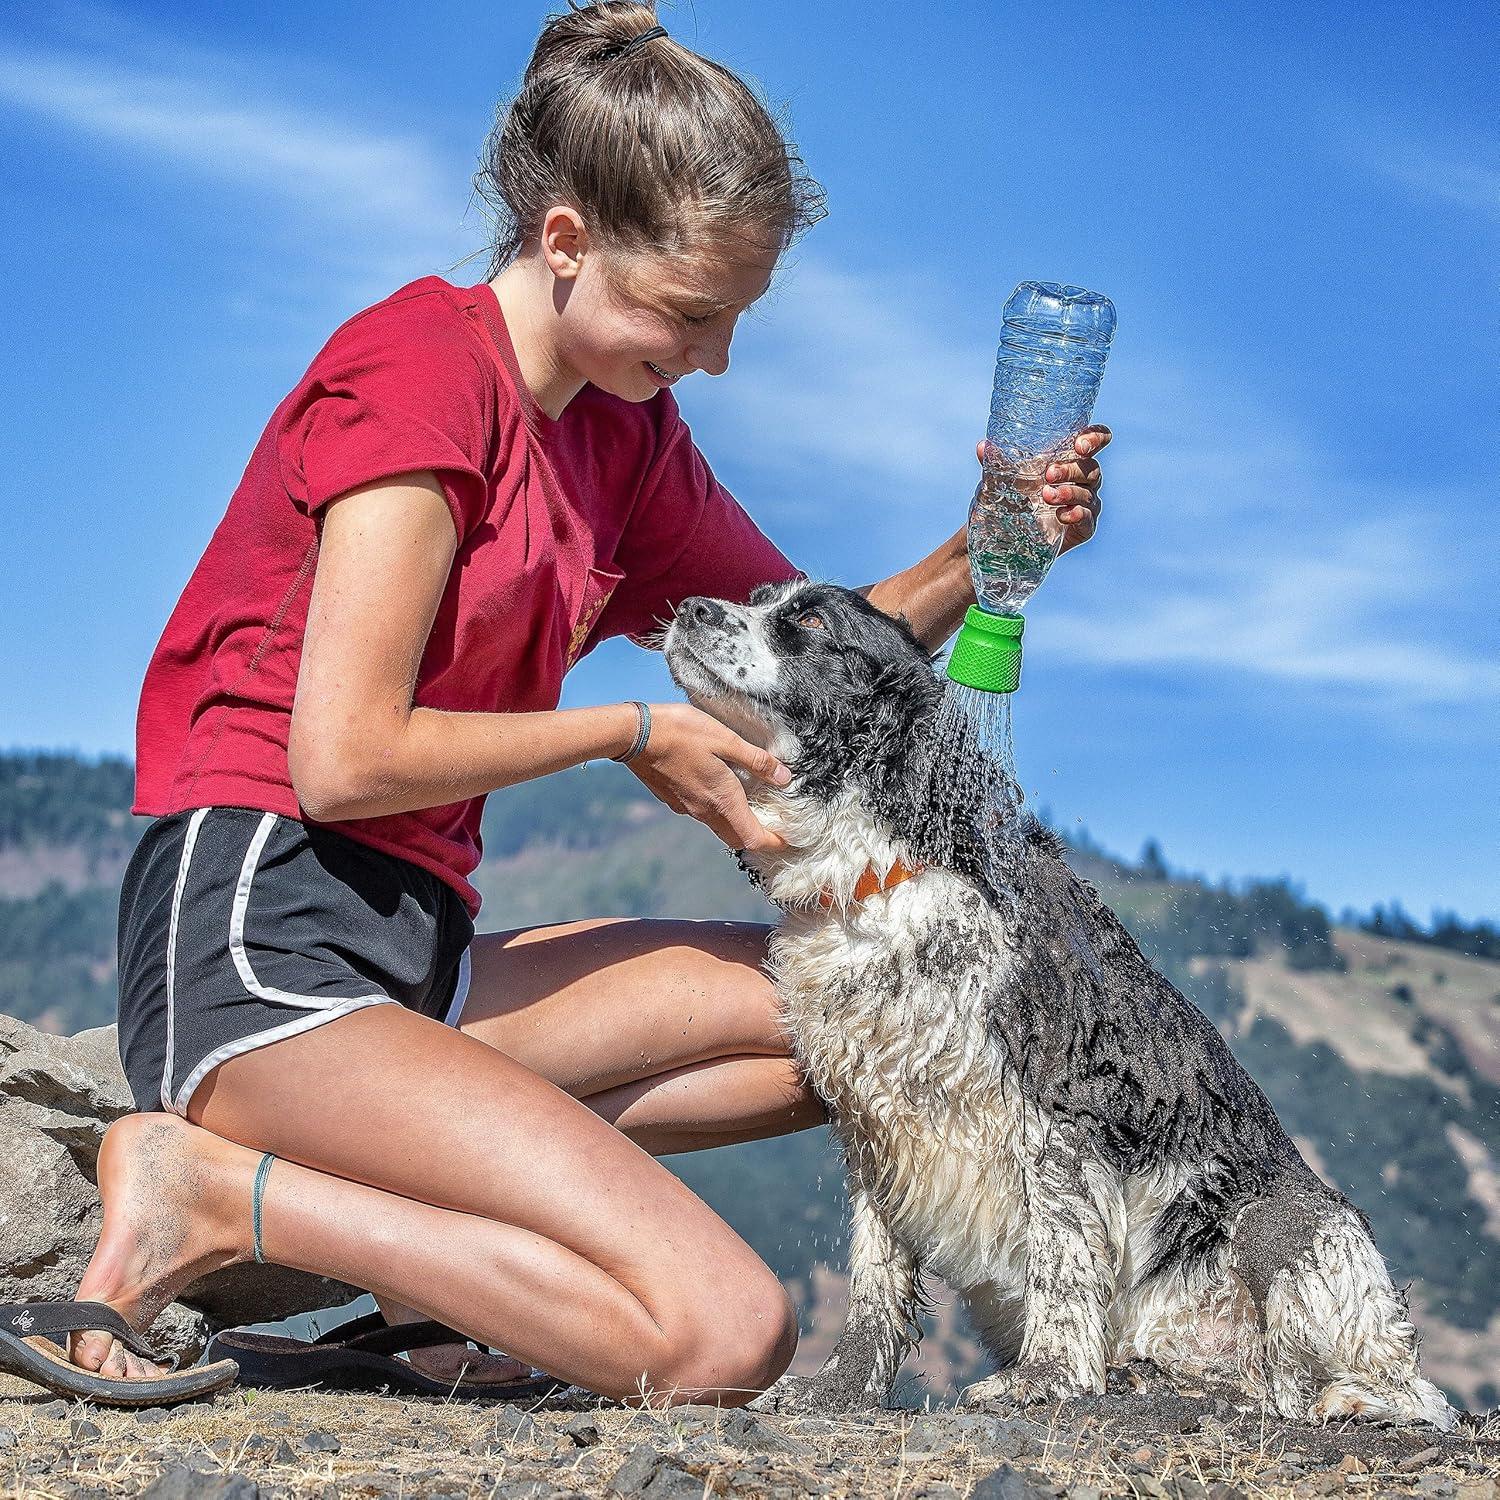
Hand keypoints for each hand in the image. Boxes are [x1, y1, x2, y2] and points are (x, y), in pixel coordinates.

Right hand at [625, 702, 790, 853]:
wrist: (635, 734)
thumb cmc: (682, 732)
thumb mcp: (726, 739)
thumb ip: (757, 761)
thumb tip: (784, 778)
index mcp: (722, 801)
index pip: (753, 838)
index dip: (774, 842)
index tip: (788, 838)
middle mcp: (704, 811)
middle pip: (736, 837)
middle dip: (756, 836)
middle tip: (772, 821)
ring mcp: (685, 808)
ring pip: (717, 824)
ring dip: (735, 819)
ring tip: (748, 798)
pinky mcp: (671, 799)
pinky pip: (700, 811)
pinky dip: (715, 807)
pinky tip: (717, 783)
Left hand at [974, 423, 1109, 554]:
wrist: (1001, 536)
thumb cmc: (1008, 499)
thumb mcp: (1000, 479)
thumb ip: (997, 462)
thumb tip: (983, 446)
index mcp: (1068, 458)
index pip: (1096, 440)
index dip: (1095, 438)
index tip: (1079, 445)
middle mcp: (1081, 479)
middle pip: (1091, 468)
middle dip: (1071, 469)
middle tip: (1048, 475)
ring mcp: (1086, 503)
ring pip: (1089, 492)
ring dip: (1069, 492)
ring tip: (1046, 496)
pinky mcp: (1083, 527)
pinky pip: (1087, 517)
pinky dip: (1076, 514)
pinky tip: (1061, 515)